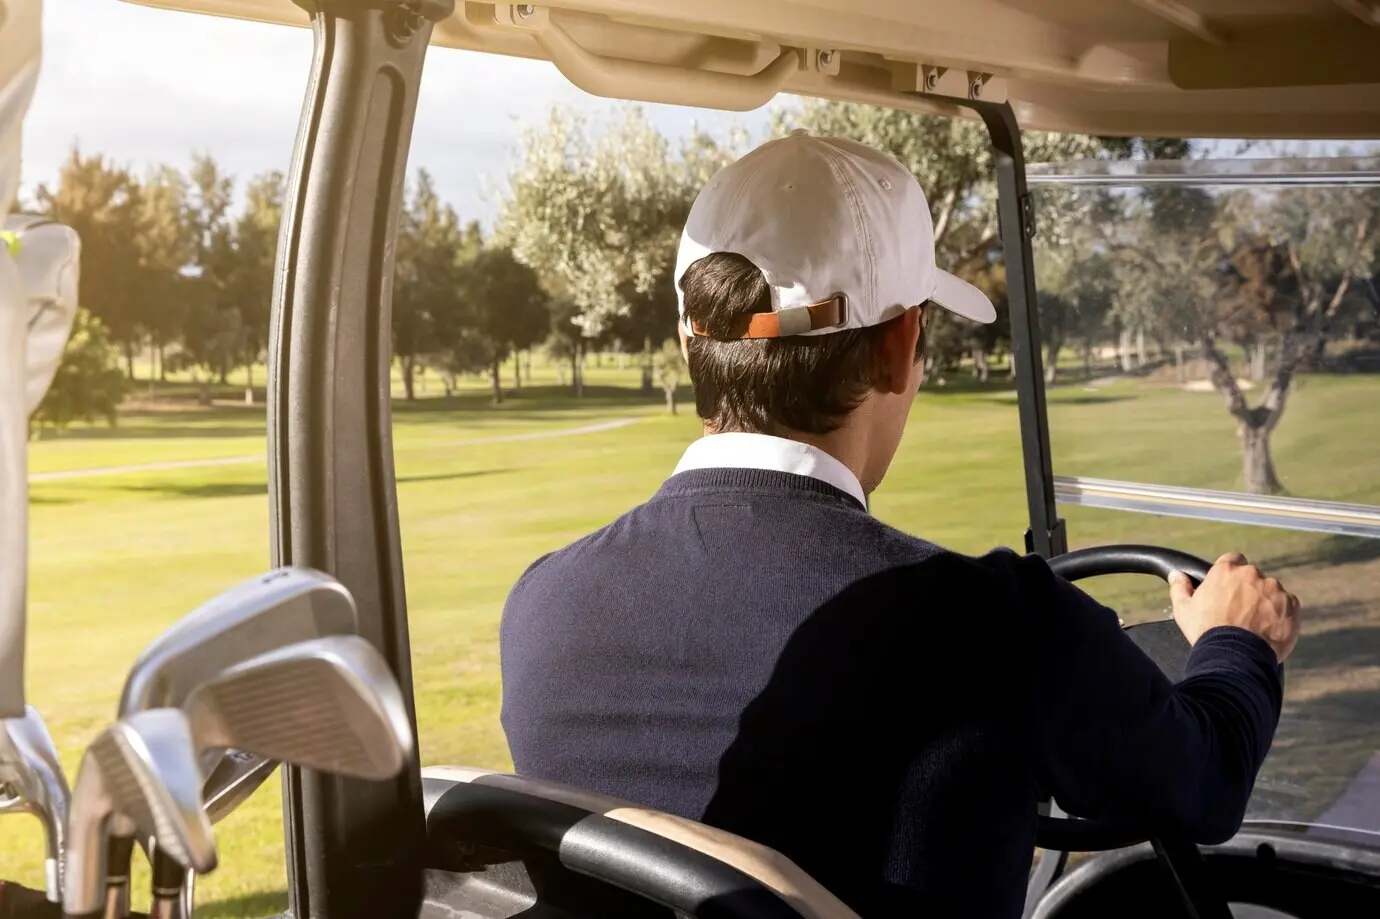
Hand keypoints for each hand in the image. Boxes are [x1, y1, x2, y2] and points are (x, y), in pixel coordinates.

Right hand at [1168, 552, 1300, 662]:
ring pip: (1271, 591)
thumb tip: (1176, 575)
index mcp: (1226, 571)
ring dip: (1266, 601)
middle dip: (1248, 589)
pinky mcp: (1291, 605)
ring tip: (1256, 624)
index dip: (1230, 573)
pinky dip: (1281, 614)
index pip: (1232, 559)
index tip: (1229, 586)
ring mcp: (1274, 589)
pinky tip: (1269, 628)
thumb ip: (1180, 587)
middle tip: (1240, 611)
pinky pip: (1288, 605)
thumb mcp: (1184, 609)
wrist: (1235, 655)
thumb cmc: (1207, 631)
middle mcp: (1252, 574)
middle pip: (1253, 576)